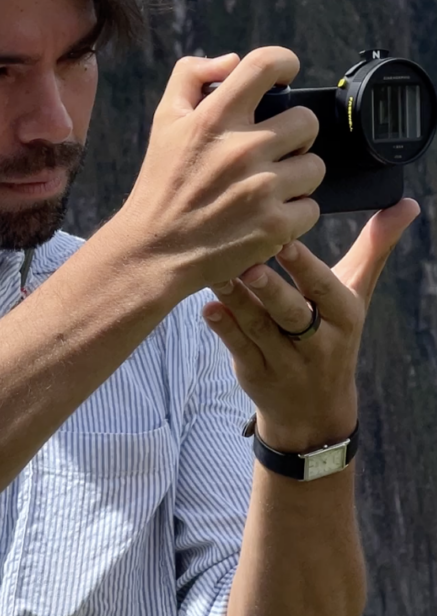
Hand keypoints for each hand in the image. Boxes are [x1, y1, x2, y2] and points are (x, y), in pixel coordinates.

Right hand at [117, 46, 324, 298]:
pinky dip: (294, 215)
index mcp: (215, 118)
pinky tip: (267, 217)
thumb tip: (232, 61)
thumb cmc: (161, 185)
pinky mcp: (274, 227)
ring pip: (314, 166)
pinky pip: (311, 208)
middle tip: (271, 152)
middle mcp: (242, 149)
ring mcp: (262, 189)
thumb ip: (190, 77)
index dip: (284, 63)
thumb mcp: (164, 122)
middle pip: (306, 121)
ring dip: (296, 177)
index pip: (266, 64)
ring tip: (268, 188)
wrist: (153, 251)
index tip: (285, 76)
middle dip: (293, 136)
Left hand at [201, 198, 419, 451]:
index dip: (306, 267)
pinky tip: (208, 308)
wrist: (314, 410)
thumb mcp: (356, 295)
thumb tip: (408, 204)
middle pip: (292, 313)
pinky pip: (239, 350)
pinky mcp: (256, 374)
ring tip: (217, 276)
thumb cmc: (334, 333)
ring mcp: (285, 362)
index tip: (286, 241)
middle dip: (271, 290)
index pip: (324, 288)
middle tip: (248, 265)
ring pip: (260, 330)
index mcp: (343, 315)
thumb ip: (375, 248)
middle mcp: (317, 342)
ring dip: (238, 303)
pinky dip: (224, 329)